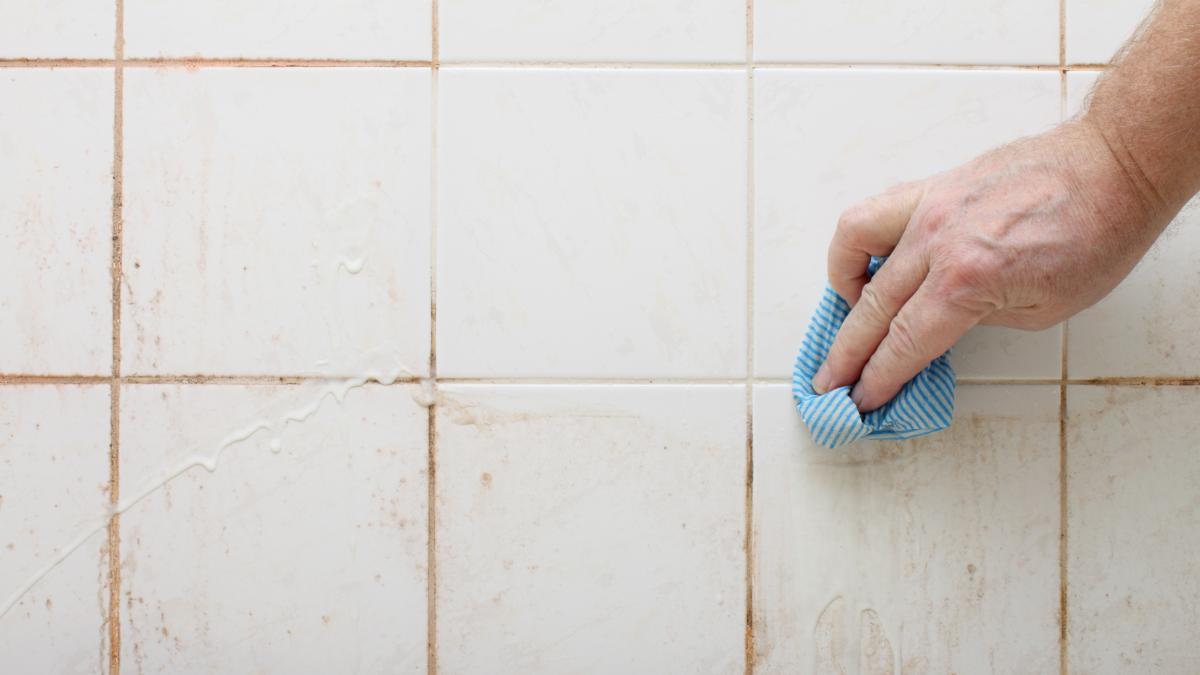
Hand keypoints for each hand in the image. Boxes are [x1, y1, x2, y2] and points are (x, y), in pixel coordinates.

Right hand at [813, 120, 1169, 411]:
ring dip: (841, 290)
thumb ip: (978, 319)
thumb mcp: (1045, 307)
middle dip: (847, 355)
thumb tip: (939, 327)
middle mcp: (937, 241)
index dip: (878, 378)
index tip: (859, 399)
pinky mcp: (932, 186)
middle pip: (872, 310)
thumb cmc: (1097, 235)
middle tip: (832, 382)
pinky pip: (872, 215)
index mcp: (968, 280)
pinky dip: (856, 243)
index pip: (905, 343)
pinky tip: (868, 264)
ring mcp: (929, 207)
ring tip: (850, 314)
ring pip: (852, 249)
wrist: (1114, 167)